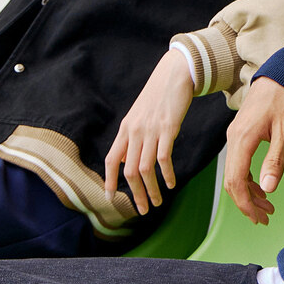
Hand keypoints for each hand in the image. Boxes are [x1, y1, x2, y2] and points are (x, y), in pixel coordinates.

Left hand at [105, 49, 194, 214]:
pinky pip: (163, 158)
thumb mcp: (140, 115)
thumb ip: (133, 136)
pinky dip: (166, 175)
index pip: (112, 160)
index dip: (108, 181)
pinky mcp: (168, 129)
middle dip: (135, 194)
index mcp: (125, 129)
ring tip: (158, 202)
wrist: (175, 74)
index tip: (110, 198)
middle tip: (143, 210)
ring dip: (151, 190)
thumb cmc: (159, 95)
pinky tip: (171, 184)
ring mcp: (150, 130)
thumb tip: (127, 159)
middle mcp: (134, 131)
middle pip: (129, 171)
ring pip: (145, 169)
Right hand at [223, 75, 283, 223]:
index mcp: (243, 139)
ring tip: (267, 206)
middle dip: (247, 202)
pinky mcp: (242, 134)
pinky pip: (239, 162)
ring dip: (249, 192)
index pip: (236, 180)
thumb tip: (268, 189)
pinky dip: (249, 178)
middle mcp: (234, 138)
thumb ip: (275, 161)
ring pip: (235, 172)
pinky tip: (262, 186)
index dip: (245, 203)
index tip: (259, 217)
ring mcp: (236, 136)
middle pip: (232, 180)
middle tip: (265, 217)